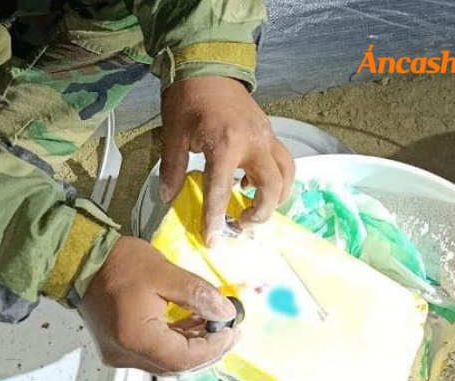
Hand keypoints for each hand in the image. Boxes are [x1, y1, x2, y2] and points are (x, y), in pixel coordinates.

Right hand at [80, 237, 240, 374]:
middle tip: (230, 331)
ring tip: (214, 325)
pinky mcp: (118, 348)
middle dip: (208, 350)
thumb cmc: (119, 263)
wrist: (78, 260)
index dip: (214, 348)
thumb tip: (226, 313)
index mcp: (137, 339)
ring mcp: (120, 355)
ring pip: (166, 363)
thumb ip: (198, 295)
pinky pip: (153, 354)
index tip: (234, 330)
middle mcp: (127, 355)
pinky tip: (190, 325)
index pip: (185, 358)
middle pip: (177, 366)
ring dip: (192, 348)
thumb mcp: (165, 273)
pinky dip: (175, 343)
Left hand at [159, 76, 294, 245]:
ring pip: (287, 174)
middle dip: (260, 213)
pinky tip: (250, 183)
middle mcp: (254, 142)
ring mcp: (266, 136)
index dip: (216, 219)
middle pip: (273, 187)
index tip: (213, 241)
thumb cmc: (187, 98)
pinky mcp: (269, 132)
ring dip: (276, 197)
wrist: (207, 65)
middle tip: (240, 224)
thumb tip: (168, 198)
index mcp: (226, 144)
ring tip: (253, 208)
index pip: (222, 191)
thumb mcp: (173, 134)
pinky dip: (275, 178)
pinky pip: (283, 161)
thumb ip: (172, 168)